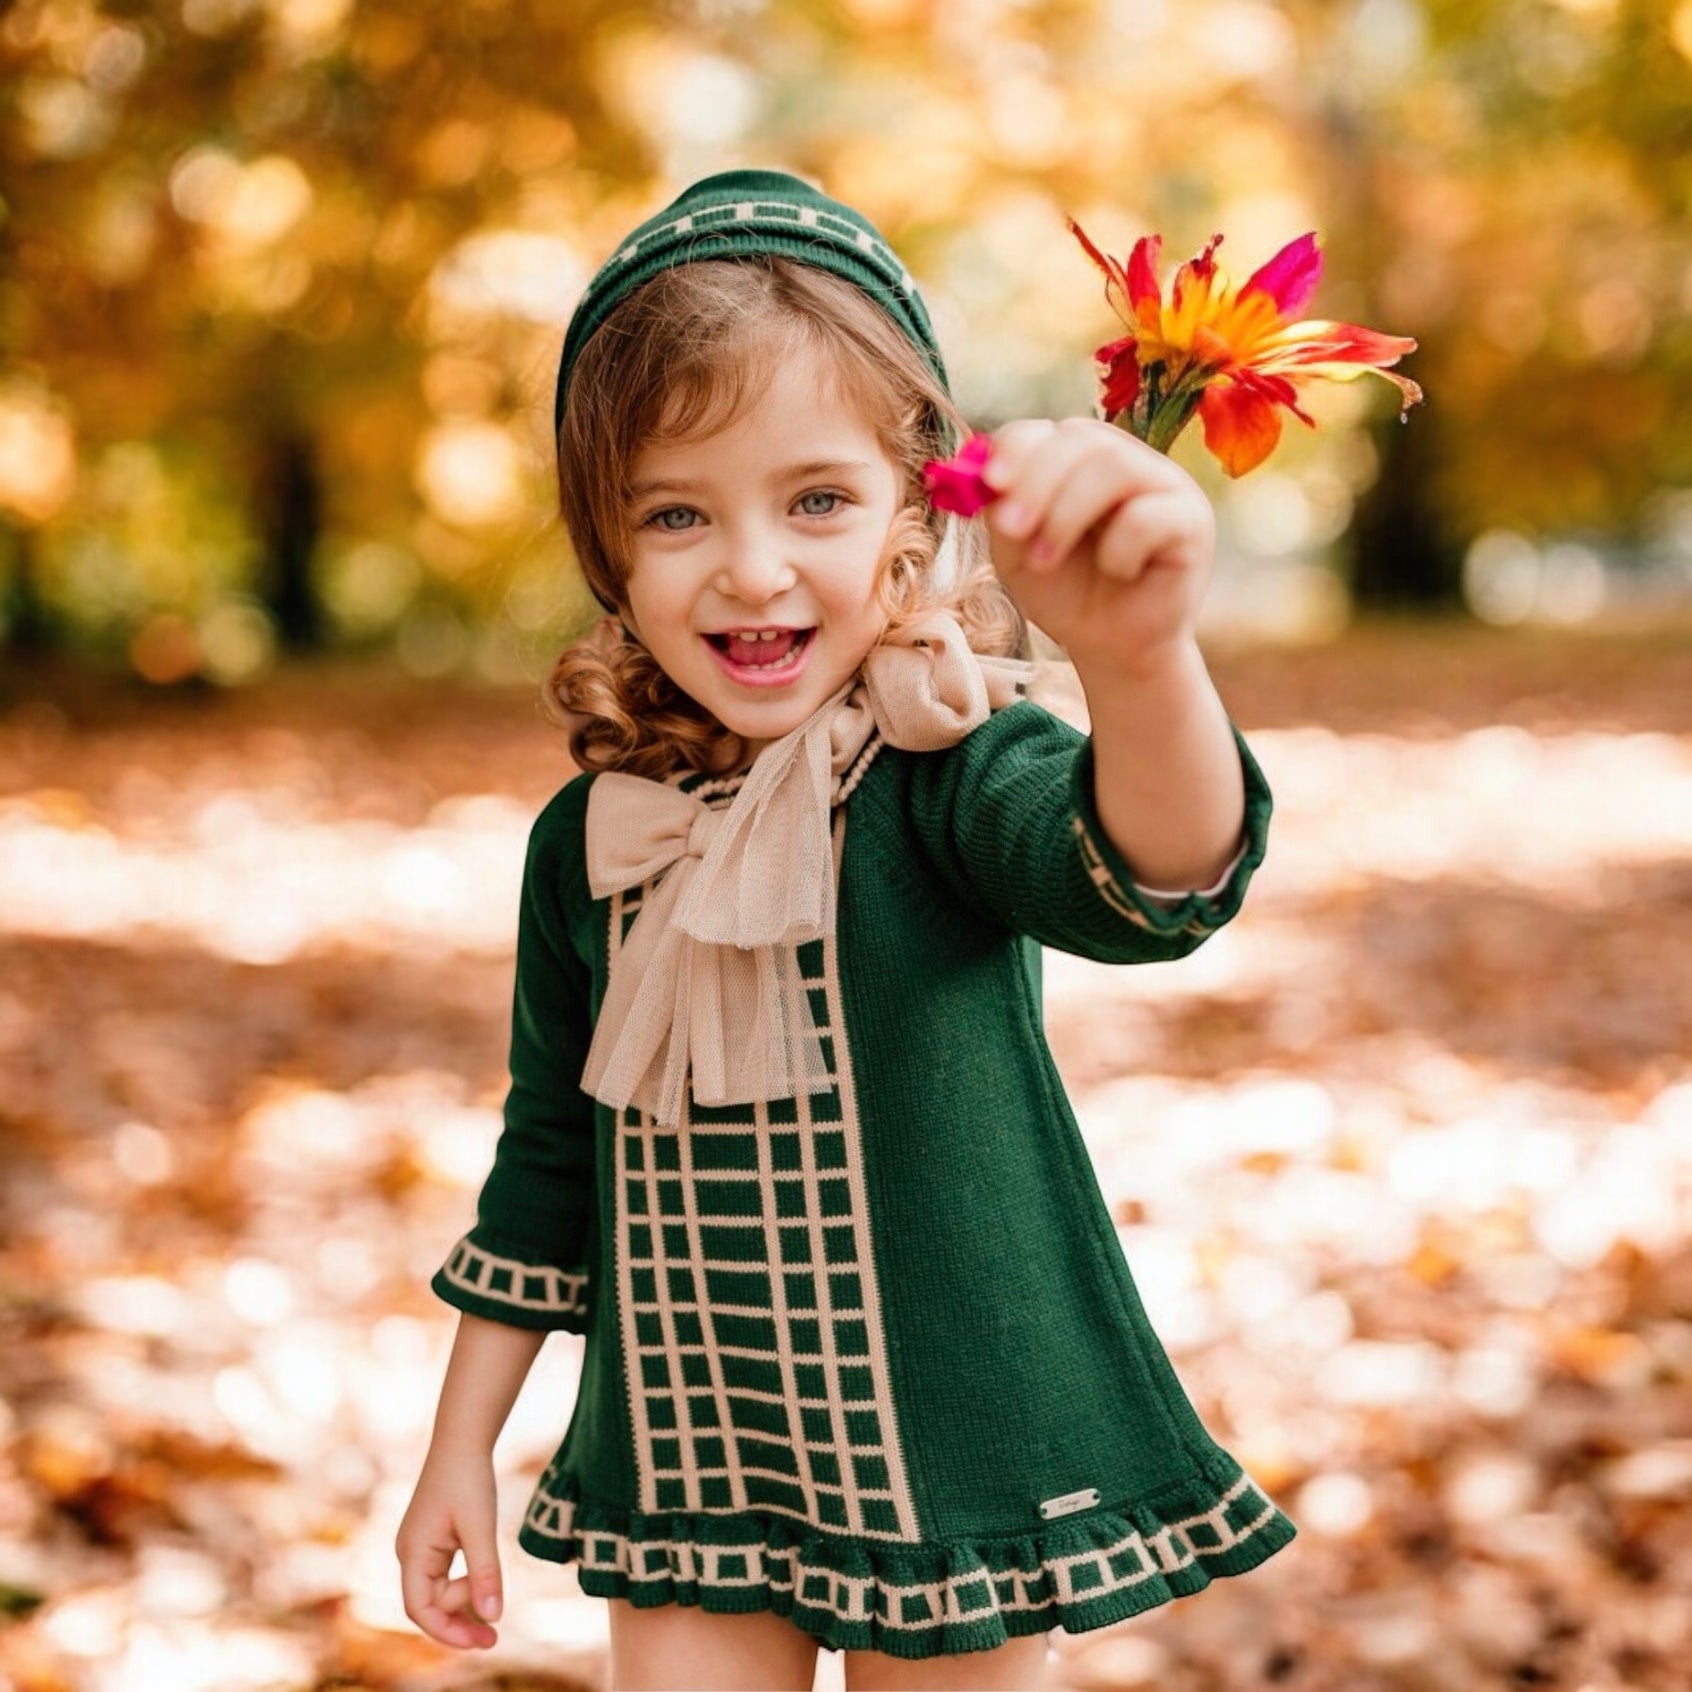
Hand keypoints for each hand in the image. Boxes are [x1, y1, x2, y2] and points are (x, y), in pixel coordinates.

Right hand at [395, 1444, 504, 1648]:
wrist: (463, 1439)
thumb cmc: (468, 1478)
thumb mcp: (480, 1526)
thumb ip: (485, 1572)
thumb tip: (493, 1618)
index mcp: (413, 1552)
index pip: (421, 1608)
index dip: (447, 1631)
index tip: (480, 1641)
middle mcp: (410, 1553)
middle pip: (431, 1604)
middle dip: (459, 1622)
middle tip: (494, 1639)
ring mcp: (421, 1547)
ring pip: (439, 1591)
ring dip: (464, 1606)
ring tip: (494, 1621)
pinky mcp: (434, 1540)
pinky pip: (445, 1575)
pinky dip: (465, 1586)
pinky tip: (487, 1592)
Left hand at [980, 417, 1214, 671]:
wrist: (1112, 649)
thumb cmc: (1067, 594)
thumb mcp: (1018, 554)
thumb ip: (1002, 512)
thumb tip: (987, 481)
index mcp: (1077, 461)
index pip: (1046, 432)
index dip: (1016, 450)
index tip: (992, 482)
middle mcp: (1123, 460)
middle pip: (1081, 439)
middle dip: (1037, 482)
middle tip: (1010, 529)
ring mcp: (1163, 484)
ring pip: (1114, 467)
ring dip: (1067, 515)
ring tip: (1046, 559)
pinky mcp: (1192, 518)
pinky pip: (1148, 515)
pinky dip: (1119, 549)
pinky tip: (1120, 573)